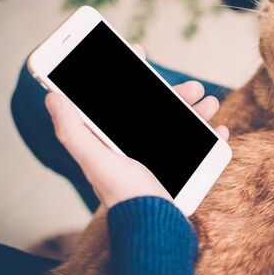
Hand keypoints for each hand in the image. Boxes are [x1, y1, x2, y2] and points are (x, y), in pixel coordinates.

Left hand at [45, 43, 228, 208]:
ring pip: (183, 123)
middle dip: (176, 93)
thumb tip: (52, 96)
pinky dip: (213, 137)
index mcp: (117, 138)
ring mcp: (163, 158)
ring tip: (210, 104)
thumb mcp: (94, 159)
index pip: (123, 99)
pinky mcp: (182, 171)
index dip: (130, 73)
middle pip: (159, 108)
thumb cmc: (123, 194)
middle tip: (193, 86)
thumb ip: (72, 130)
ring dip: (198, 111)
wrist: (154, 224)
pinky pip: (201, 148)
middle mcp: (139, 145)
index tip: (139, 50)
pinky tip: (220, 131)